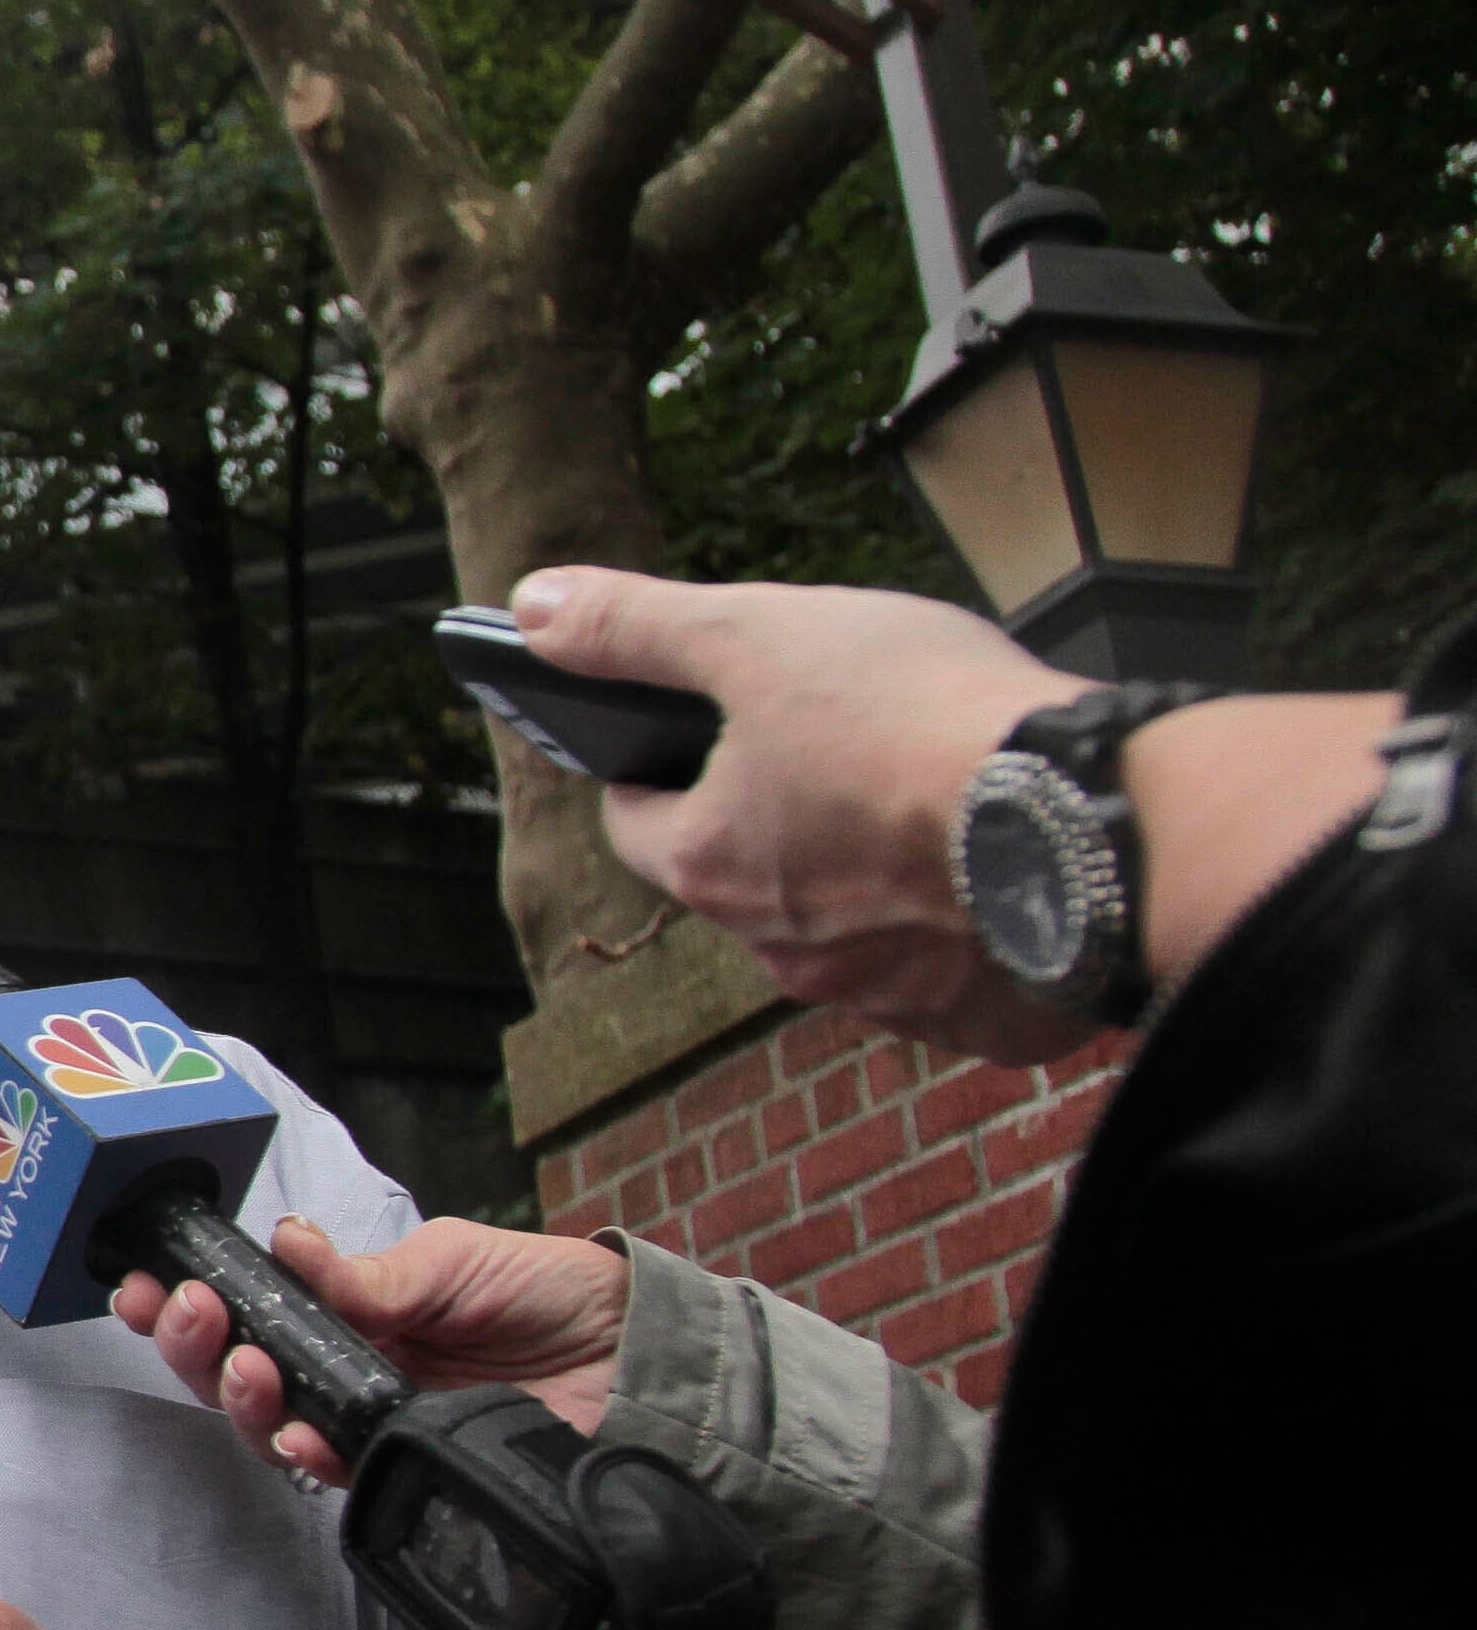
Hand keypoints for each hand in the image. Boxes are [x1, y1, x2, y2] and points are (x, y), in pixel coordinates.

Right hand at [113, 1217, 631, 1488]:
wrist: (631, 1356)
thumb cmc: (546, 1290)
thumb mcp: (452, 1258)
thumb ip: (369, 1273)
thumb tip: (288, 1247)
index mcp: (346, 1305)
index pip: (248, 1306)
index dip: (192, 1300)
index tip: (152, 1283)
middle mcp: (343, 1365)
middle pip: (237, 1368)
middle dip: (197, 1346)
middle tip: (192, 1315)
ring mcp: (369, 1421)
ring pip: (270, 1423)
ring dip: (240, 1397)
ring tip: (249, 1369)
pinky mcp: (405, 1470)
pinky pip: (335, 1473)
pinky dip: (305, 1454)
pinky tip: (295, 1434)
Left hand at [511, 567, 1098, 1063]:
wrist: (1096, 817)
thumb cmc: (919, 719)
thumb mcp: (758, 635)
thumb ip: (637, 628)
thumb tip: (533, 608)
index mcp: (709, 868)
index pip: (637, 819)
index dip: (655, 765)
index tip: (690, 729)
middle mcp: (780, 955)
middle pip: (744, 876)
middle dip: (772, 815)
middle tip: (837, 745)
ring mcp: (882, 998)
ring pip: (846, 929)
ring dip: (867, 874)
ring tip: (928, 797)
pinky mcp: (979, 1021)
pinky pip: (950, 970)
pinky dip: (960, 923)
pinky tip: (999, 864)